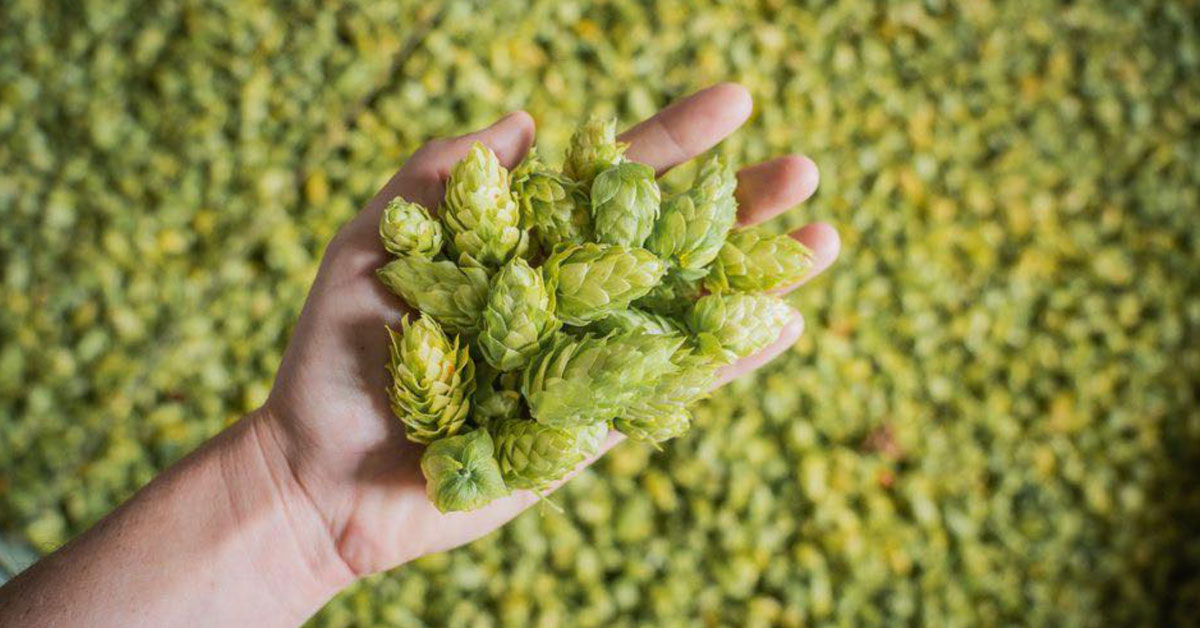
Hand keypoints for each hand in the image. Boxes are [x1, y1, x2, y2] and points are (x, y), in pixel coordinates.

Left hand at [257, 83, 840, 584]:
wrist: (321, 472)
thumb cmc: (335, 355)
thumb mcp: (373, 242)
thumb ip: (441, 175)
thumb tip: (525, 117)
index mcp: (524, 245)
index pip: (610, 182)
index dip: (674, 142)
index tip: (737, 101)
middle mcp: (567, 297)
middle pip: (668, 243)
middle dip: (736, 207)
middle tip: (804, 172)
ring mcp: (585, 361)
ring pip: (682, 312)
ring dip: (754, 279)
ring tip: (825, 240)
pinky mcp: (590, 427)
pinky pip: (666, 391)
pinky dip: (723, 363)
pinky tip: (781, 327)